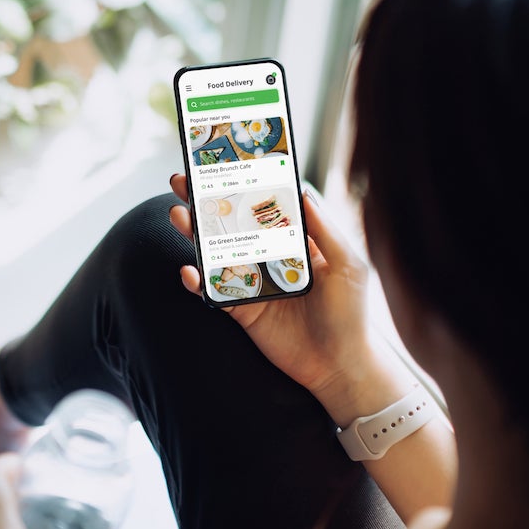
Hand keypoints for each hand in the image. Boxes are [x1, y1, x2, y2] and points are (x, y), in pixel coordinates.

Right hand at [168, 173, 378, 410]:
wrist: (340, 366)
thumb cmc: (350, 313)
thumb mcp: (346, 263)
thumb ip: (324, 228)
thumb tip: (302, 190)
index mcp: (293, 240)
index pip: (261, 205)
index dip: (241, 184)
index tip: (221, 163)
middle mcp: (268, 257)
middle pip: (230, 223)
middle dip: (204, 201)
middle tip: (182, 180)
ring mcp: (252, 282)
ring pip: (215, 252)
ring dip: (194, 233)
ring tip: (178, 215)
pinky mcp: (241, 309)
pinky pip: (212, 291)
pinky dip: (197, 281)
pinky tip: (189, 271)